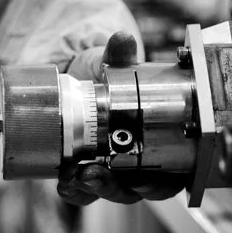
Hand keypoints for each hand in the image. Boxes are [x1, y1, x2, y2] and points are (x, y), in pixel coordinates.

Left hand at [57, 31, 188, 205]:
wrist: (78, 79)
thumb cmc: (108, 75)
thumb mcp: (115, 64)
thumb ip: (119, 54)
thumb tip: (122, 39)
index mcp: (158, 142)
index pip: (169, 176)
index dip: (159, 185)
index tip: (141, 181)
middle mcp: (137, 162)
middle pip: (135, 191)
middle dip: (116, 189)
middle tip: (96, 176)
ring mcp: (110, 169)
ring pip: (107, 192)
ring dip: (91, 190)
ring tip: (75, 176)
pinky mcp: (83, 171)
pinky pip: (80, 191)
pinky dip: (72, 188)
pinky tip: (62, 177)